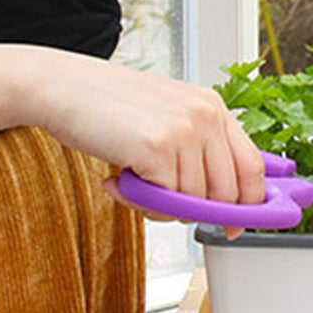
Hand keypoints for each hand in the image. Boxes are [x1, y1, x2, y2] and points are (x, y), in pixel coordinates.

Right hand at [29, 52, 265, 223]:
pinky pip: (166, 202)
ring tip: (133, 183)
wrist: (60, 87)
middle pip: (227, 193)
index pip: (252, 167)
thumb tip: (221, 200)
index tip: (235, 226)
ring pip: (193, 202)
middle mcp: (205, 116)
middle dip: (196, 211)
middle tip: (161, 202)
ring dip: (161, 207)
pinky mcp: (158, 148)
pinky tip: (119, 181)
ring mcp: (184, 131)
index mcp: (212, 106)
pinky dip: (140, 203)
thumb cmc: (107, 106)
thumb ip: (196, 148)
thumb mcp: (166, 116)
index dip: (248, 205)